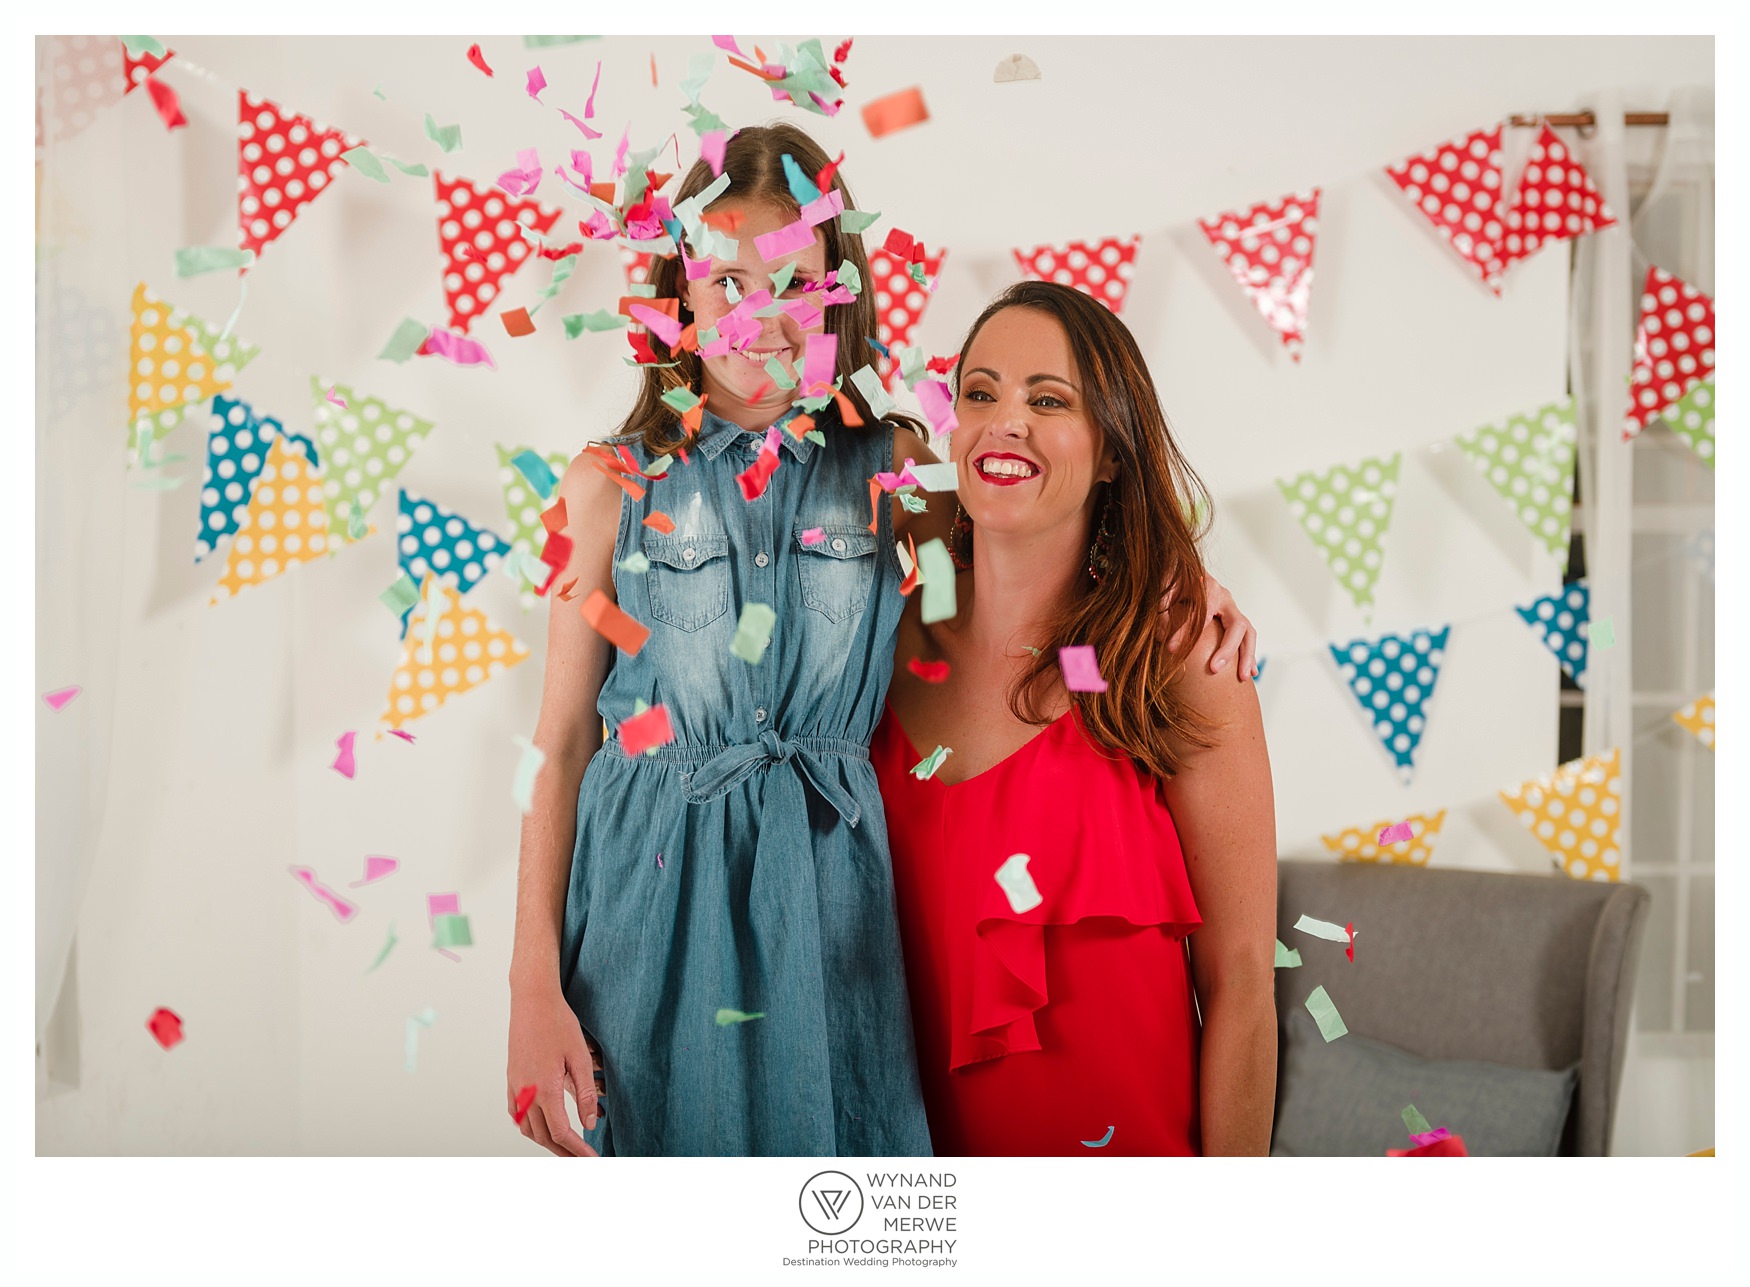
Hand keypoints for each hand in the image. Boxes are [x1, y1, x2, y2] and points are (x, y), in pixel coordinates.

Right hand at [508, 982, 602, 1156]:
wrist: (532, 1000)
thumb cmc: (558, 1023)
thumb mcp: (579, 1056)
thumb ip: (586, 1093)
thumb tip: (591, 1123)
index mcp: (544, 1089)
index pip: (562, 1132)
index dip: (578, 1150)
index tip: (591, 1159)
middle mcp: (525, 1092)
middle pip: (543, 1136)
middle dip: (564, 1152)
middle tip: (582, 1160)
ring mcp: (515, 1086)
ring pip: (527, 1128)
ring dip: (546, 1141)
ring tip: (566, 1147)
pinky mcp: (511, 1078)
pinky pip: (517, 1113)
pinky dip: (530, 1126)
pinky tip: (543, 1125)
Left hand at [1163, 574, 1258, 680]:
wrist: (1182, 570)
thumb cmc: (1173, 579)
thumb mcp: (1164, 588)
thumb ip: (1163, 607)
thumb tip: (1162, 635)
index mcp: (1209, 588)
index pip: (1204, 612)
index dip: (1187, 631)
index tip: (1171, 649)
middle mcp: (1225, 598)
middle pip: (1237, 624)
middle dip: (1228, 648)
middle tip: (1215, 669)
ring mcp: (1232, 609)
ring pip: (1248, 632)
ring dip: (1247, 656)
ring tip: (1243, 677)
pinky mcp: (1234, 619)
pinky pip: (1247, 638)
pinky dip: (1249, 655)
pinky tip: (1250, 673)